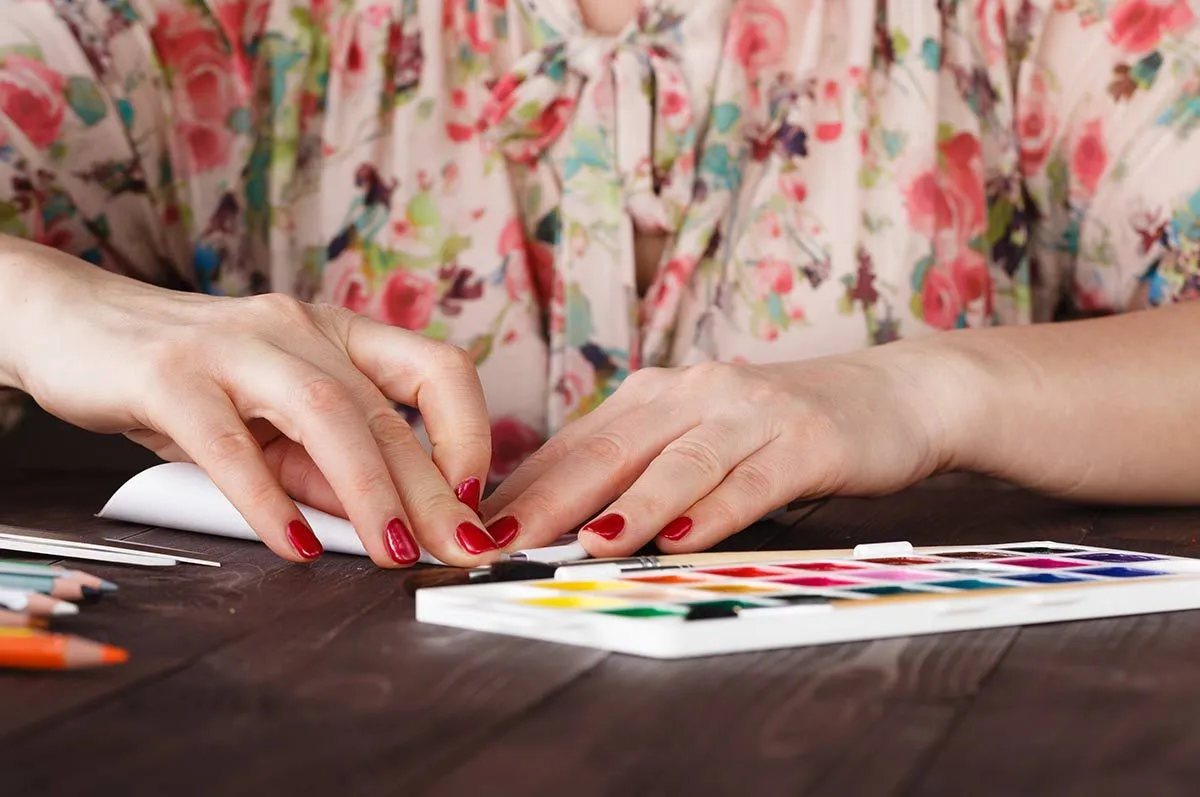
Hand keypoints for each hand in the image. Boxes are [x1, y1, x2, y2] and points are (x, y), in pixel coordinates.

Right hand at [0, 237, 498, 567]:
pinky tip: (299, 546)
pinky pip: (229, 442)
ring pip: (324, 412)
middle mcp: (298, 330)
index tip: (475, 500)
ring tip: (397, 553)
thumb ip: (328, 469)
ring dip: (371, 490)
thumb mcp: (273, 426)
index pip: (437, 371)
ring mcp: (233, 346)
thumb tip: (395, 525)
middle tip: (463, 552)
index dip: (470, 433)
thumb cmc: (192, 382)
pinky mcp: (168, 375)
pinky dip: (269, 500)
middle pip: (384, 410)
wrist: (76, 328)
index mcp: (337, 336)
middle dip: (434, 490)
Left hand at [480, 349, 973, 555]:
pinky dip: (716, 509)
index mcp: (658, 397)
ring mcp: (752, 414)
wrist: (888, 394)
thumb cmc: (777, 430)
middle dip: (552, 499)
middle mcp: (696, 395)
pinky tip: (684, 538)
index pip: (576, 446)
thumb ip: (638, 470)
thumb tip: (557, 522)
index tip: (476, 530)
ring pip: (680, 460)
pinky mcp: (807, 440)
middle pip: (612, 449)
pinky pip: (753, 479)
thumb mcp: (699, 439)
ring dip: (633, 504)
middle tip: (503, 542)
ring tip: (591, 543)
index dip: (524, 488)